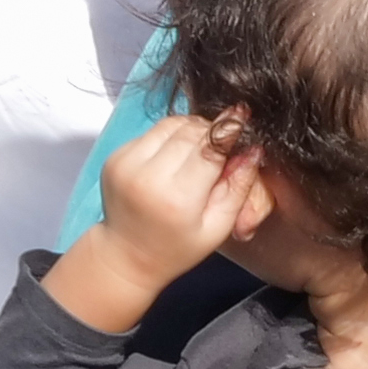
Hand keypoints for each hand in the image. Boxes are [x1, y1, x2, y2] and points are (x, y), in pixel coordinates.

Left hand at [95, 114, 257, 268]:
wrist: (126, 254)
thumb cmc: (177, 247)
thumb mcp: (217, 227)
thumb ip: (237, 188)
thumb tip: (252, 149)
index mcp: (177, 199)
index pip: (210, 149)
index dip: (229, 129)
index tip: (242, 113)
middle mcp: (147, 177)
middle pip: (191, 131)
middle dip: (211, 132)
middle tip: (220, 146)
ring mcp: (126, 164)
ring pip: (170, 124)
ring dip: (190, 130)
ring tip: (196, 154)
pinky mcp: (115, 156)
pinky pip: (151, 132)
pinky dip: (168, 137)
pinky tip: (172, 159)